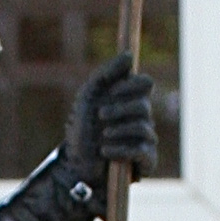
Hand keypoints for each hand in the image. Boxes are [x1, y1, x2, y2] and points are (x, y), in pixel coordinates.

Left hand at [65, 52, 157, 178]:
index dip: (131, 86)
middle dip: (119, 110)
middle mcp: (141, 118)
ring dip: (118, 131)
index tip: (113, 91)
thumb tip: (130, 55)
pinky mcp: (146, 162)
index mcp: (129, 99)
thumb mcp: (88, 96)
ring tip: (102, 138)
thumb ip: (107, 73)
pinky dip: (122, 150)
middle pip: (144, 105)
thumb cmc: (81, 131)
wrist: (74, 165)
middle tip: (100, 116)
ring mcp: (145, 140)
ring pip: (144, 127)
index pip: (145, 83)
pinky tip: (106, 151)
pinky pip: (143, 151)